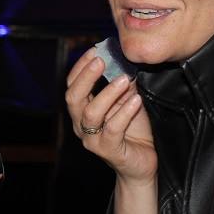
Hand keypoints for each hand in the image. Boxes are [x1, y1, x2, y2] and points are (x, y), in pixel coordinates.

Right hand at [65, 48, 156, 184]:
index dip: (81, 67)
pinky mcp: (109, 151)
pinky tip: (136, 100)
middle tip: (101, 61)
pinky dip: (124, 112)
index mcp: (82, 111)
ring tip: (125, 79)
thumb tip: (124, 59)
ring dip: (107, 93)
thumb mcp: (127, 101)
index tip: (95, 50)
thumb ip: (122, 84)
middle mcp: (82, 125)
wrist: (141, 163)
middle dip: (86, 77)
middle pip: (73, 98)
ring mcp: (93, 140)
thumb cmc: (132, 130)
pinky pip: (112, 129)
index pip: (72, 85)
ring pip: (91, 114)